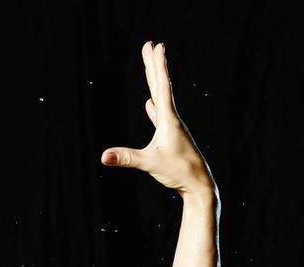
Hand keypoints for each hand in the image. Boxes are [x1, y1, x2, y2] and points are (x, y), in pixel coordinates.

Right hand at [100, 41, 213, 198]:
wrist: (198, 184)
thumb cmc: (178, 172)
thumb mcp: (150, 164)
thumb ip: (127, 158)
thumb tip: (104, 156)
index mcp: (169, 119)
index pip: (161, 87)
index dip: (158, 66)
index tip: (156, 46)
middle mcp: (172, 119)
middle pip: (161, 86)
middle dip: (154, 65)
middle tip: (150, 45)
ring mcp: (172, 128)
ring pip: (161, 98)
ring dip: (154, 81)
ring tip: (150, 67)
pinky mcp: (171, 138)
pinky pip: (160, 117)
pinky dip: (154, 108)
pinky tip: (150, 103)